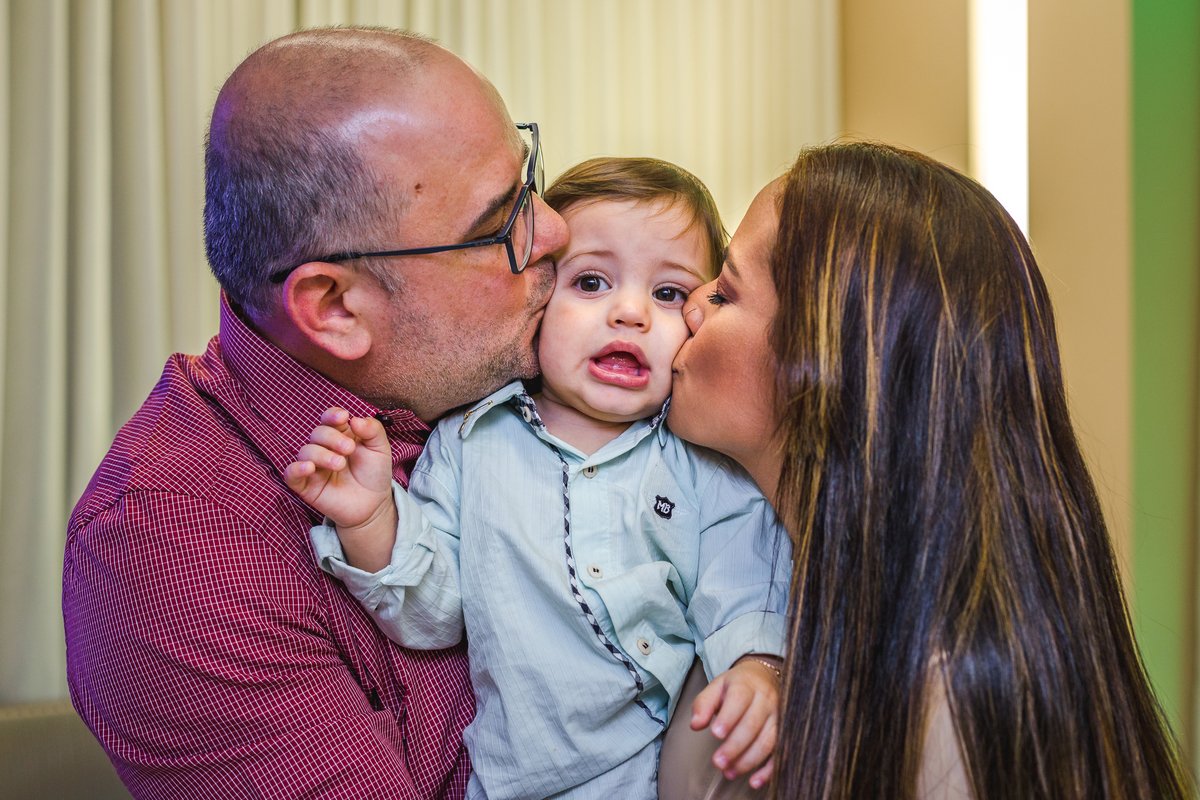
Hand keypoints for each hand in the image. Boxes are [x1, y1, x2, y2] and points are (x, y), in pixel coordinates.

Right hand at [284, 407, 397, 571]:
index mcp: (340, 435)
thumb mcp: (380, 449)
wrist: (374, 505)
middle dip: (332, 438)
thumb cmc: (374, 474)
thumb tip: (356, 419)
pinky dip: (296, 469)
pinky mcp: (306, 486)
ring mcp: (314, 467)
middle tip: (349, 449)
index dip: (332, 415)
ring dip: (321, 454)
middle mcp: (324, 448)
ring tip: (340, 463)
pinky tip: (310, 468)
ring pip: (305, 451)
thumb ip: (373, 431)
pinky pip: (291, 474)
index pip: (329, 419)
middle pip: (318, 433)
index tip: (343, 417)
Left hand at [690, 656, 779, 788]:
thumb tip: (695, 724)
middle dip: (734, 746)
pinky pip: (780, 753)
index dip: (728, 718)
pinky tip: (754, 781)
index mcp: (746, 685)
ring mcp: (778, 716)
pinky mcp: (785, 732)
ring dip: (748, 760)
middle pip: (752, 724)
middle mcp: (766, 700)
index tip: (716, 734)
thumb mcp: (717, 687)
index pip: (739, 700)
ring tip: (729, 772)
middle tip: (718, 762)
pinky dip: (769, 770)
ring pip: (767, 741)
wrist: (765, 677)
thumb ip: (703, 704)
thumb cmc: (737, 685)